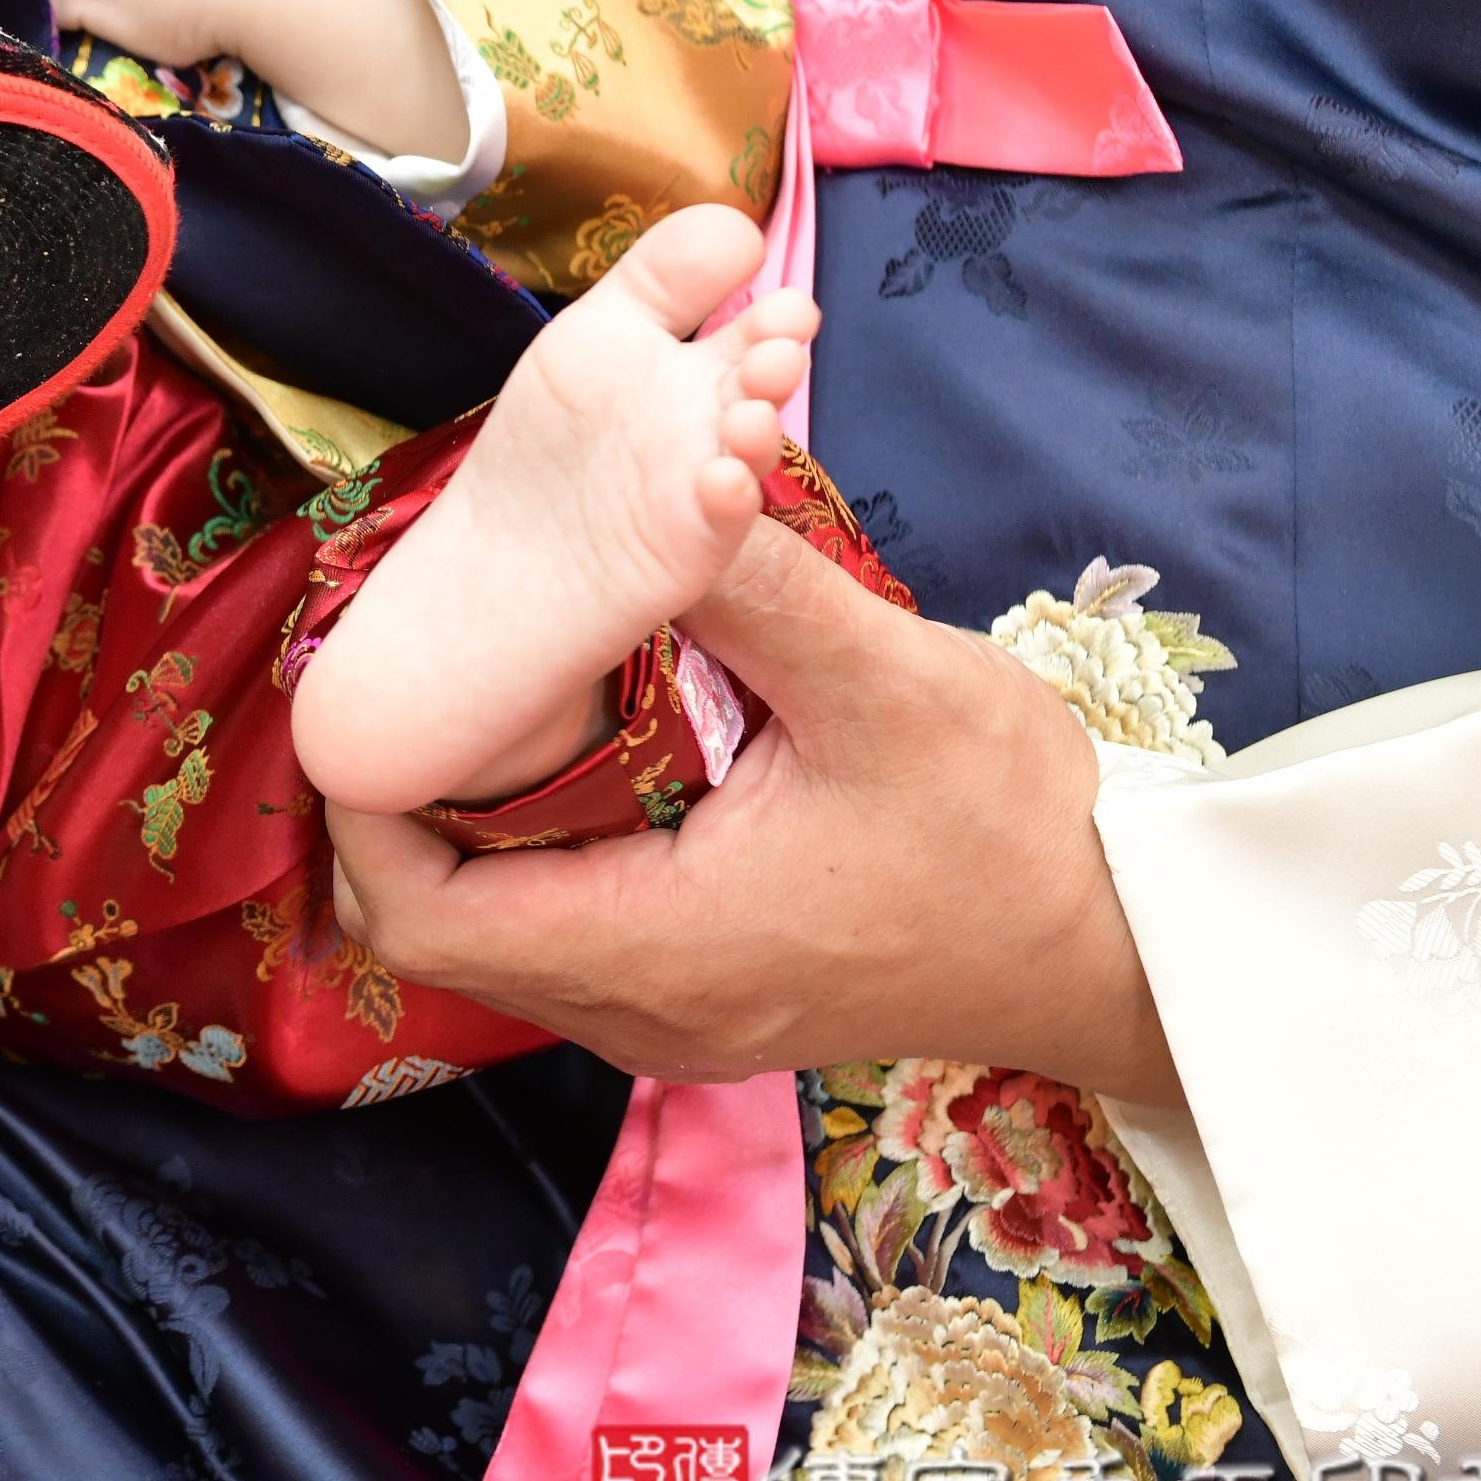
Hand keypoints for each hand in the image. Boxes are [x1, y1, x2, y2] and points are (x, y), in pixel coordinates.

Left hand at [320, 518, 1182, 1104]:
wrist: (1116, 947)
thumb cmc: (1013, 828)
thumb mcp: (886, 679)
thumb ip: (756, 581)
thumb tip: (679, 460)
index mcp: (658, 945)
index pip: (418, 911)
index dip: (364, 800)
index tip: (374, 689)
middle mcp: (639, 1010)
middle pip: (436, 926)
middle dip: (409, 799)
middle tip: (430, 671)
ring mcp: (668, 1020)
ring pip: (497, 934)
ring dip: (475, 824)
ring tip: (501, 695)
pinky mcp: (700, 1002)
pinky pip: (564, 937)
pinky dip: (541, 852)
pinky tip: (586, 752)